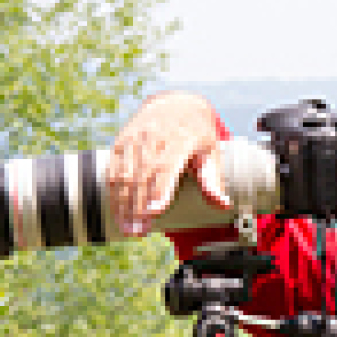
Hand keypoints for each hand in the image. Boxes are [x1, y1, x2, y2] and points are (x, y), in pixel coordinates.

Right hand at [105, 91, 230, 235]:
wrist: (176, 104)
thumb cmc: (197, 135)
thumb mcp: (211, 153)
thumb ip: (213, 180)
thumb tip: (223, 205)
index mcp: (180, 139)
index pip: (166, 167)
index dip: (159, 191)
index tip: (155, 213)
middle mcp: (154, 136)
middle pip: (142, 175)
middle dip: (138, 205)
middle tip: (138, 232)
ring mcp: (135, 137)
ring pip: (124, 174)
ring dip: (123, 204)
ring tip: (127, 229)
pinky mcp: (121, 141)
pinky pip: (113, 169)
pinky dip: (113, 192)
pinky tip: (116, 212)